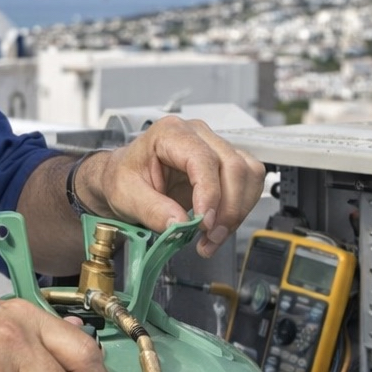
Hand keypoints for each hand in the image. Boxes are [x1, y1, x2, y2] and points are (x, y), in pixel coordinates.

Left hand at [78, 116, 266, 256]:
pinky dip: (240, 209)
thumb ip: (150, 209)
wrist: (124, 179)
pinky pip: (249, 183)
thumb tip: (179, 224)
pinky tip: (219, 228)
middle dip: (228, 208)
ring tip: (212, 238)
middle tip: (209, 237)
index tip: (203, 222)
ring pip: (248, 174)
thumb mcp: (124, 195)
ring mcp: (215, 147)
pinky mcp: (224, 165)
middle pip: (233, 166)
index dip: (209, 192)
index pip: (203, 159)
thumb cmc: (123, 178)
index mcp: (170, 133)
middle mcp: (198, 135)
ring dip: (237, 211)